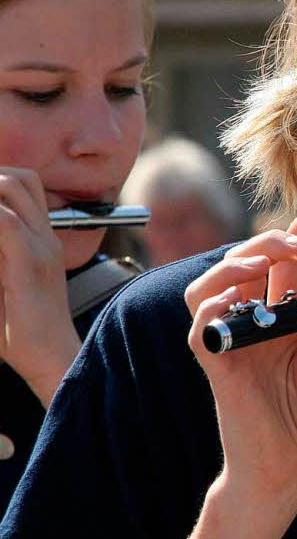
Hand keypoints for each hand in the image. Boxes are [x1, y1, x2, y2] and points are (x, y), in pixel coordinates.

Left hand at [0, 167, 79, 402]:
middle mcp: (45, 238)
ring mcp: (41, 248)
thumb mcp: (2, 285)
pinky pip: (6, 224)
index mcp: (41, 241)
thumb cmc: (20, 331)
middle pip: (17, 179)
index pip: (22, 186)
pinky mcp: (31, 264)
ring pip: (10, 189)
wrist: (50, 359)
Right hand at [185, 198, 296, 509]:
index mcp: (287, 324)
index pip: (288, 268)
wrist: (286, 478)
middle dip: (272, 241)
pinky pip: (201, 326)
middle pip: (248, 265)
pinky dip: (214, 305)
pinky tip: (240, 295)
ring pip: (213, 284)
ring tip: (270, 257)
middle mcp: (256, 326)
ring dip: (237, 263)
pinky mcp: (217, 366)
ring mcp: (232, 343)